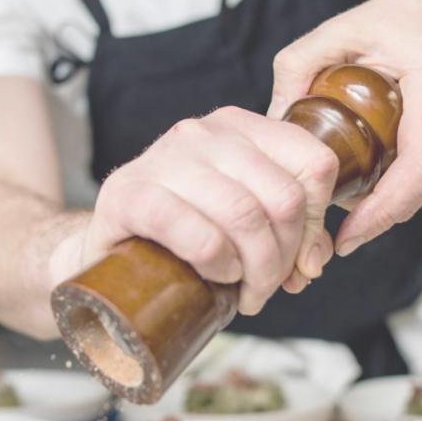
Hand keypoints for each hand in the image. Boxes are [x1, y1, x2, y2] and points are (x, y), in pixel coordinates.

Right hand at [79, 107, 340, 314]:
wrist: (103, 253)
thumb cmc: (181, 238)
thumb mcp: (244, 221)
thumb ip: (289, 228)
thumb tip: (318, 258)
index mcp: (240, 128)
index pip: (314, 162)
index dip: (317, 222)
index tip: (302, 259)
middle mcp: (203, 132)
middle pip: (284, 196)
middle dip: (286, 257)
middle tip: (268, 287)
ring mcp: (163, 158)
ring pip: (246, 215)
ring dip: (256, 270)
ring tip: (245, 293)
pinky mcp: (129, 194)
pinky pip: (198, 233)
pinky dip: (218, 264)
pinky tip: (215, 277)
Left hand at [269, 0, 421, 256]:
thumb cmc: (405, 17)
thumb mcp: (342, 28)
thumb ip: (299, 65)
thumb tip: (272, 120)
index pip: (418, 171)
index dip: (380, 213)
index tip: (344, 238)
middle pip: (415, 190)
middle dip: (370, 217)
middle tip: (320, 235)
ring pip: (418, 188)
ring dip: (378, 203)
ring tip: (330, 208)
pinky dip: (390, 186)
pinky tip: (356, 183)